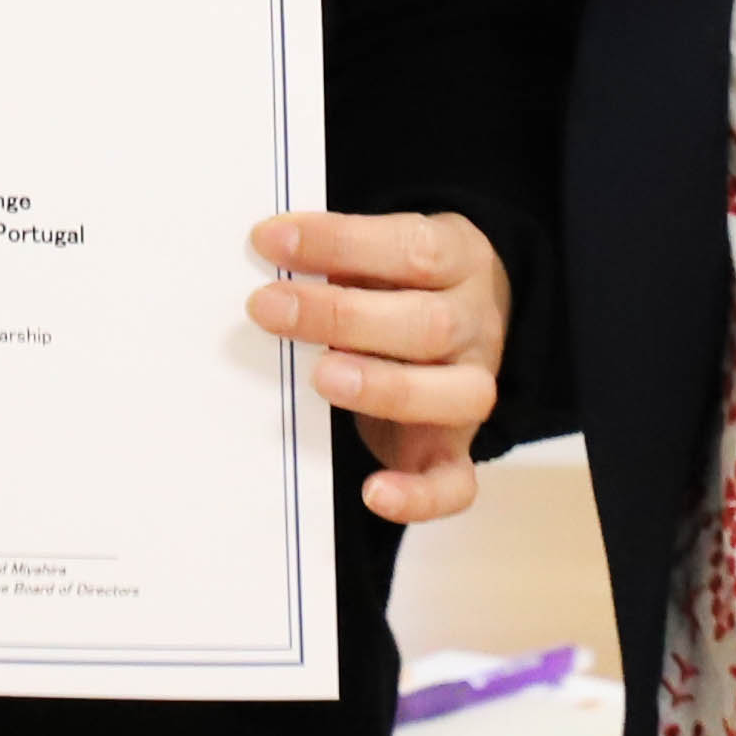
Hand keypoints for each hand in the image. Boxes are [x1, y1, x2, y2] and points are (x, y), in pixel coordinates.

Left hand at [246, 211, 510, 523]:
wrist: (465, 325)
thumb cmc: (402, 285)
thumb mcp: (384, 254)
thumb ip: (339, 259)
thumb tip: (263, 254)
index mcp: (457, 261)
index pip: (410, 248)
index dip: (340, 243)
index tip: (269, 239)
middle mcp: (472, 326)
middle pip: (427, 324)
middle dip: (342, 316)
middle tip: (268, 307)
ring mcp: (468, 390)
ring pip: (453, 395)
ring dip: (382, 387)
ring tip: (320, 377)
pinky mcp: (454, 451)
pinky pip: (455, 484)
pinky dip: (419, 496)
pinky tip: (374, 494)